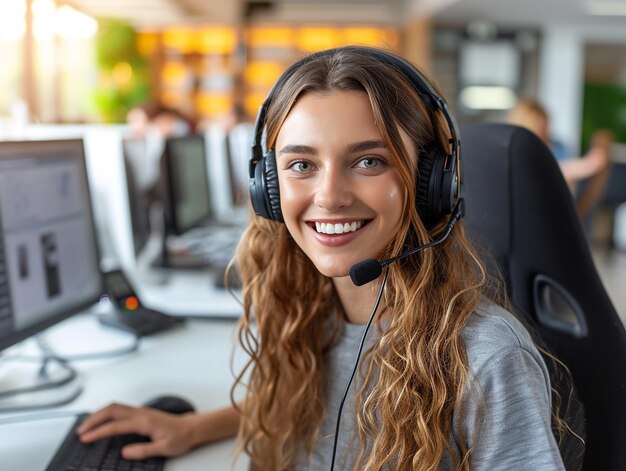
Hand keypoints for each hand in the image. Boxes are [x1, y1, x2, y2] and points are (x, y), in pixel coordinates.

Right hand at [76, 403, 198, 459]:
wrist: (192, 428)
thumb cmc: (181, 437)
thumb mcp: (165, 448)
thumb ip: (144, 450)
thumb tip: (125, 452)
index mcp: (145, 421)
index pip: (116, 426)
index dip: (99, 432)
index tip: (85, 439)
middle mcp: (141, 413)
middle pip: (112, 410)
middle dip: (94, 419)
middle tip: (80, 431)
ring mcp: (141, 411)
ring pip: (115, 407)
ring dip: (99, 414)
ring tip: (86, 426)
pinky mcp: (141, 413)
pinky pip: (120, 409)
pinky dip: (107, 414)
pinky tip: (102, 421)